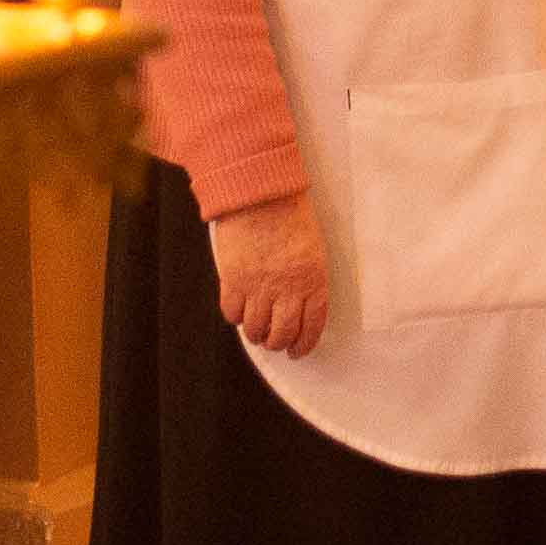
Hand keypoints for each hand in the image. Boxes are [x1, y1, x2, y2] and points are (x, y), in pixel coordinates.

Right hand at [210, 193, 330, 356]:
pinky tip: (239, 311)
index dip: (305, 343)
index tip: (298, 352)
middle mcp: (287, 287)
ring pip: (256, 329)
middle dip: (279, 344)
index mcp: (313, 278)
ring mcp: (258, 285)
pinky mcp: (233, 279)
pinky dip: (235, 317)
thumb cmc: (290, 214)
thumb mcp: (313, 246)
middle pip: (282, 333)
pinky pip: (232, 313)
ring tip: (257, 330)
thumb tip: (300, 306)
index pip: (312, 324)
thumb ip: (308, 278)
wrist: (259, 192)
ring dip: (256, 334)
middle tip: (275, 342)